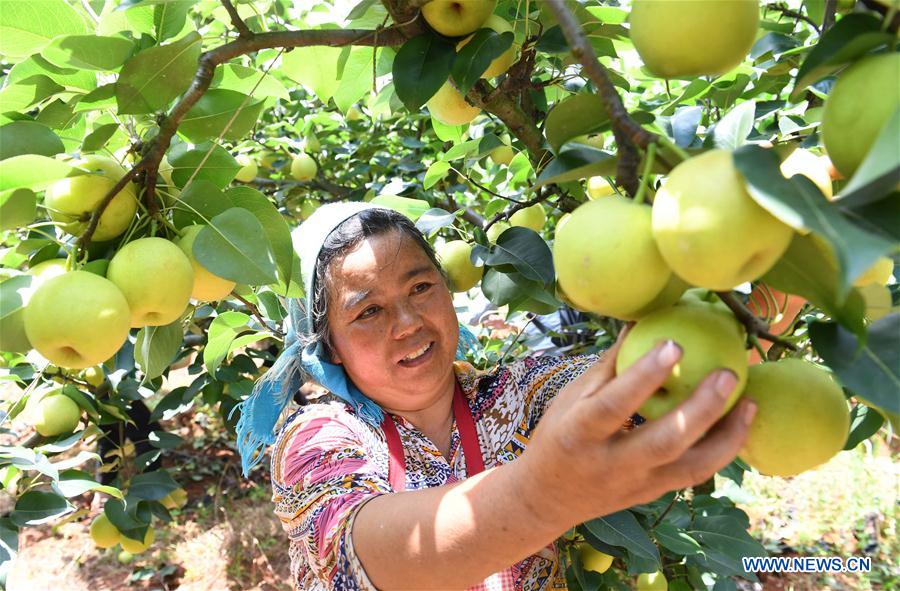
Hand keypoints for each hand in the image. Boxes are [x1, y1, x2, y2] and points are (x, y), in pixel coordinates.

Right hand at [516, 327, 756, 529]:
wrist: (548, 498)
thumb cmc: (558, 436)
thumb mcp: (571, 399)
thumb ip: (608, 367)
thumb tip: (638, 323)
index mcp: (579, 434)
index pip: (613, 404)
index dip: (644, 376)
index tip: (674, 344)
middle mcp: (610, 464)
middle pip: (664, 441)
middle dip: (701, 409)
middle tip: (728, 374)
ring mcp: (636, 485)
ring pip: (690, 468)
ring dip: (726, 437)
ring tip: (750, 403)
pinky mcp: (654, 494)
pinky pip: (695, 475)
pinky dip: (722, 451)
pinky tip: (740, 425)